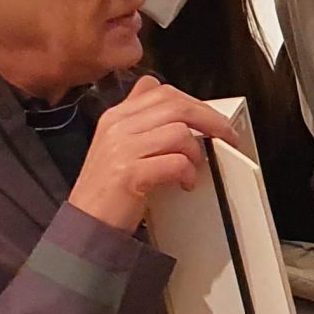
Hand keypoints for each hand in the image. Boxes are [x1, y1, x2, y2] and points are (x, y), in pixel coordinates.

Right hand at [68, 77, 236, 233]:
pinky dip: (188, 173)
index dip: (192, 101)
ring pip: (179, 132)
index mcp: (116, 116)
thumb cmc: (110, 190)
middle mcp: (117, 126)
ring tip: (193, 169)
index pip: (160, 90)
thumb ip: (144, 127)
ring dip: (196, 152)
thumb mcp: (120, 148)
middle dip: (210, 119)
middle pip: (175, 105)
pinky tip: (185, 184)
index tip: (210, 118)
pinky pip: (175, 161)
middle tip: (228, 137)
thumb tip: (184, 118)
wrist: (86, 223)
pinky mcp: (129, 174)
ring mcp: (121, 148)